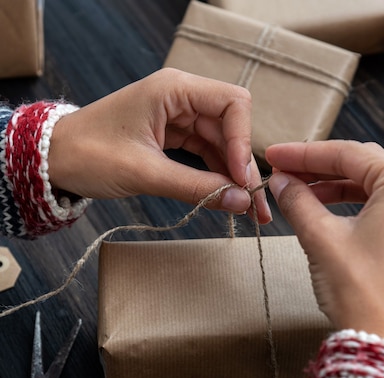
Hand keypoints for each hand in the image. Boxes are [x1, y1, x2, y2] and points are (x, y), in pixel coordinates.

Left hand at [48, 68, 270, 223]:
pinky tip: (226, 197)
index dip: (245, 142)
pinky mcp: (171, 136)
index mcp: (174, 89)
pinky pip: (204, 153)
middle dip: (244, 166)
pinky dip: (215, 175)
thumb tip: (241, 203)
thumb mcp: (146, 173)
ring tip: (247, 210)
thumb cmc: (89, 154)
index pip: (233, 104)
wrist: (54, 160)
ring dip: (234, 175)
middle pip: (231, 127)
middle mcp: (181, 97)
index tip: (243, 180)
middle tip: (256, 206)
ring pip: (220, 144)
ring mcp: (177, 116)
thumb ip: (196, 187)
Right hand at [266, 140, 383, 347]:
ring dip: (330, 186)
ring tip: (296, 191)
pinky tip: (321, 209)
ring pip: (368, 186)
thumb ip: (298, 202)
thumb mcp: (321, 239)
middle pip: (360, 166)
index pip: (347, 154)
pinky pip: (377, 207)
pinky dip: (347, 205)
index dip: (304, 153)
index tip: (275, 155)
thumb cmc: (362, 293)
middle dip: (317, 167)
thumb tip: (281, 182)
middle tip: (282, 170)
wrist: (382, 340)